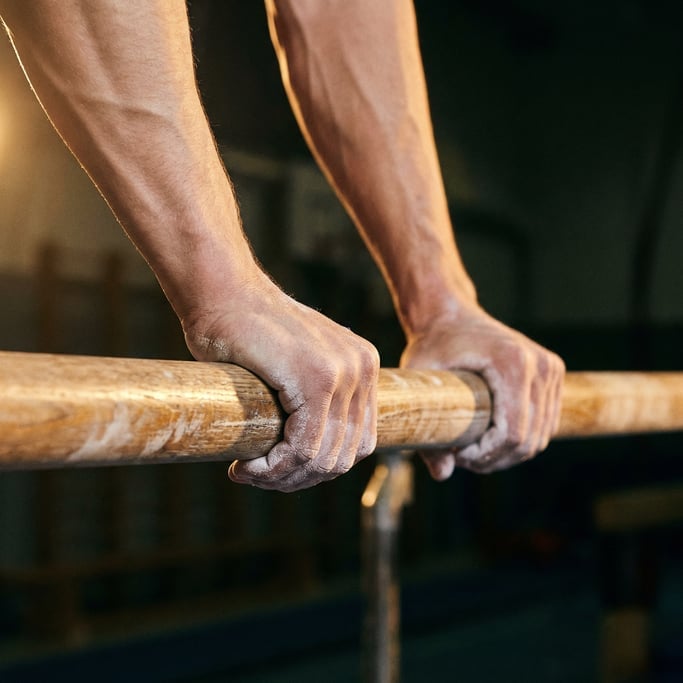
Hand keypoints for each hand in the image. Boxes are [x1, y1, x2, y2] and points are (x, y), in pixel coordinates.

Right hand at [183, 271, 378, 491]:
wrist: (222, 293)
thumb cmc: (245, 331)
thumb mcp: (296, 364)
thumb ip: (315, 398)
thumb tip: (314, 457)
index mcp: (363, 365)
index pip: (358, 442)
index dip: (319, 468)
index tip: (280, 473)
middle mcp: (363, 367)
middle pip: (344, 455)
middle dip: (301, 478)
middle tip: (260, 477)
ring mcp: (343, 372)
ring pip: (323, 458)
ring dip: (284, 478)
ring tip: (249, 472)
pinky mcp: (316, 379)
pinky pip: (303, 447)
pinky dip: (274, 468)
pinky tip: (246, 466)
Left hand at [401, 304, 564, 477]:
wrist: (452, 315)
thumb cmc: (433, 345)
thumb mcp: (422, 383)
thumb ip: (428, 429)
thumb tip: (442, 475)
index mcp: (513, 364)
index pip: (514, 433)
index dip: (487, 455)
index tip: (459, 455)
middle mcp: (541, 366)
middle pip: (530, 440)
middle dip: (496, 458)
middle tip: (462, 456)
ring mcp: (551, 370)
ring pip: (541, 436)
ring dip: (508, 452)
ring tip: (473, 446)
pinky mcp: (552, 374)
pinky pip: (544, 423)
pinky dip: (521, 438)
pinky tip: (489, 435)